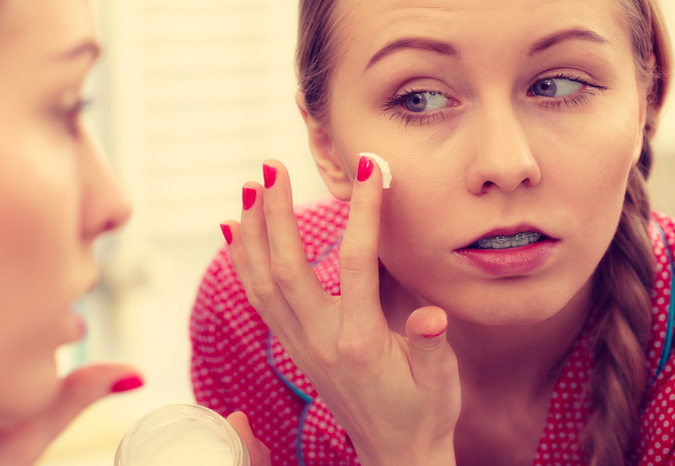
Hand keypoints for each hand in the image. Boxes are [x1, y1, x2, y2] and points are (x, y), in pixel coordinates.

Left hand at [222, 158, 460, 465]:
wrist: (394, 453)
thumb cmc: (424, 412)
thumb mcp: (440, 382)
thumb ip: (431, 346)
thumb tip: (430, 315)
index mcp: (360, 341)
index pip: (355, 263)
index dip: (363, 211)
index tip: (370, 168)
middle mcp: (320, 339)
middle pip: (287, 266)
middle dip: (277, 213)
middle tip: (272, 166)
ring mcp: (299, 343)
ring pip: (262, 280)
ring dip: (252, 230)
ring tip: (249, 185)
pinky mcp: (292, 345)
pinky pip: (258, 296)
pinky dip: (242, 260)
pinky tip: (234, 230)